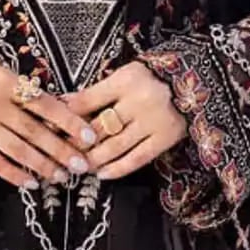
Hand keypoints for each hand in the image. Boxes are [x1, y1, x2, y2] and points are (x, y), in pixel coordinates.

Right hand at [0, 62, 97, 188]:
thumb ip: (23, 91)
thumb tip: (56, 113)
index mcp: (8, 83)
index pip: (46, 105)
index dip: (69, 122)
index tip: (89, 136)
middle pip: (35, 132)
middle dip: (61, 150)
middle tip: (81, 165)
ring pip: (18, 150)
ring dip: (42, 165)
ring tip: (61, 177)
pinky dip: (14, 174)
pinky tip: (31, 182)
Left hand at [68, 61, 186, 177]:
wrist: (197, 81)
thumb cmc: (153, 78)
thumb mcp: (124, 75)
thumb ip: (98, 91)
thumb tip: (65, 103)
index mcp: (125, 80)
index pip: (88, 100)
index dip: (67, 116)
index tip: (51, 126)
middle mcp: (138, 101)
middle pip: (99, 127)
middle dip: (76, 142)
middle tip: (60, 153)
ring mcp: (152, 122)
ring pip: (115, 146)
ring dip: (93, 159)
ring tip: (79, 165)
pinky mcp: (164, 139)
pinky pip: (137, 158)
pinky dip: (117, 169)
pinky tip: (102, 174)